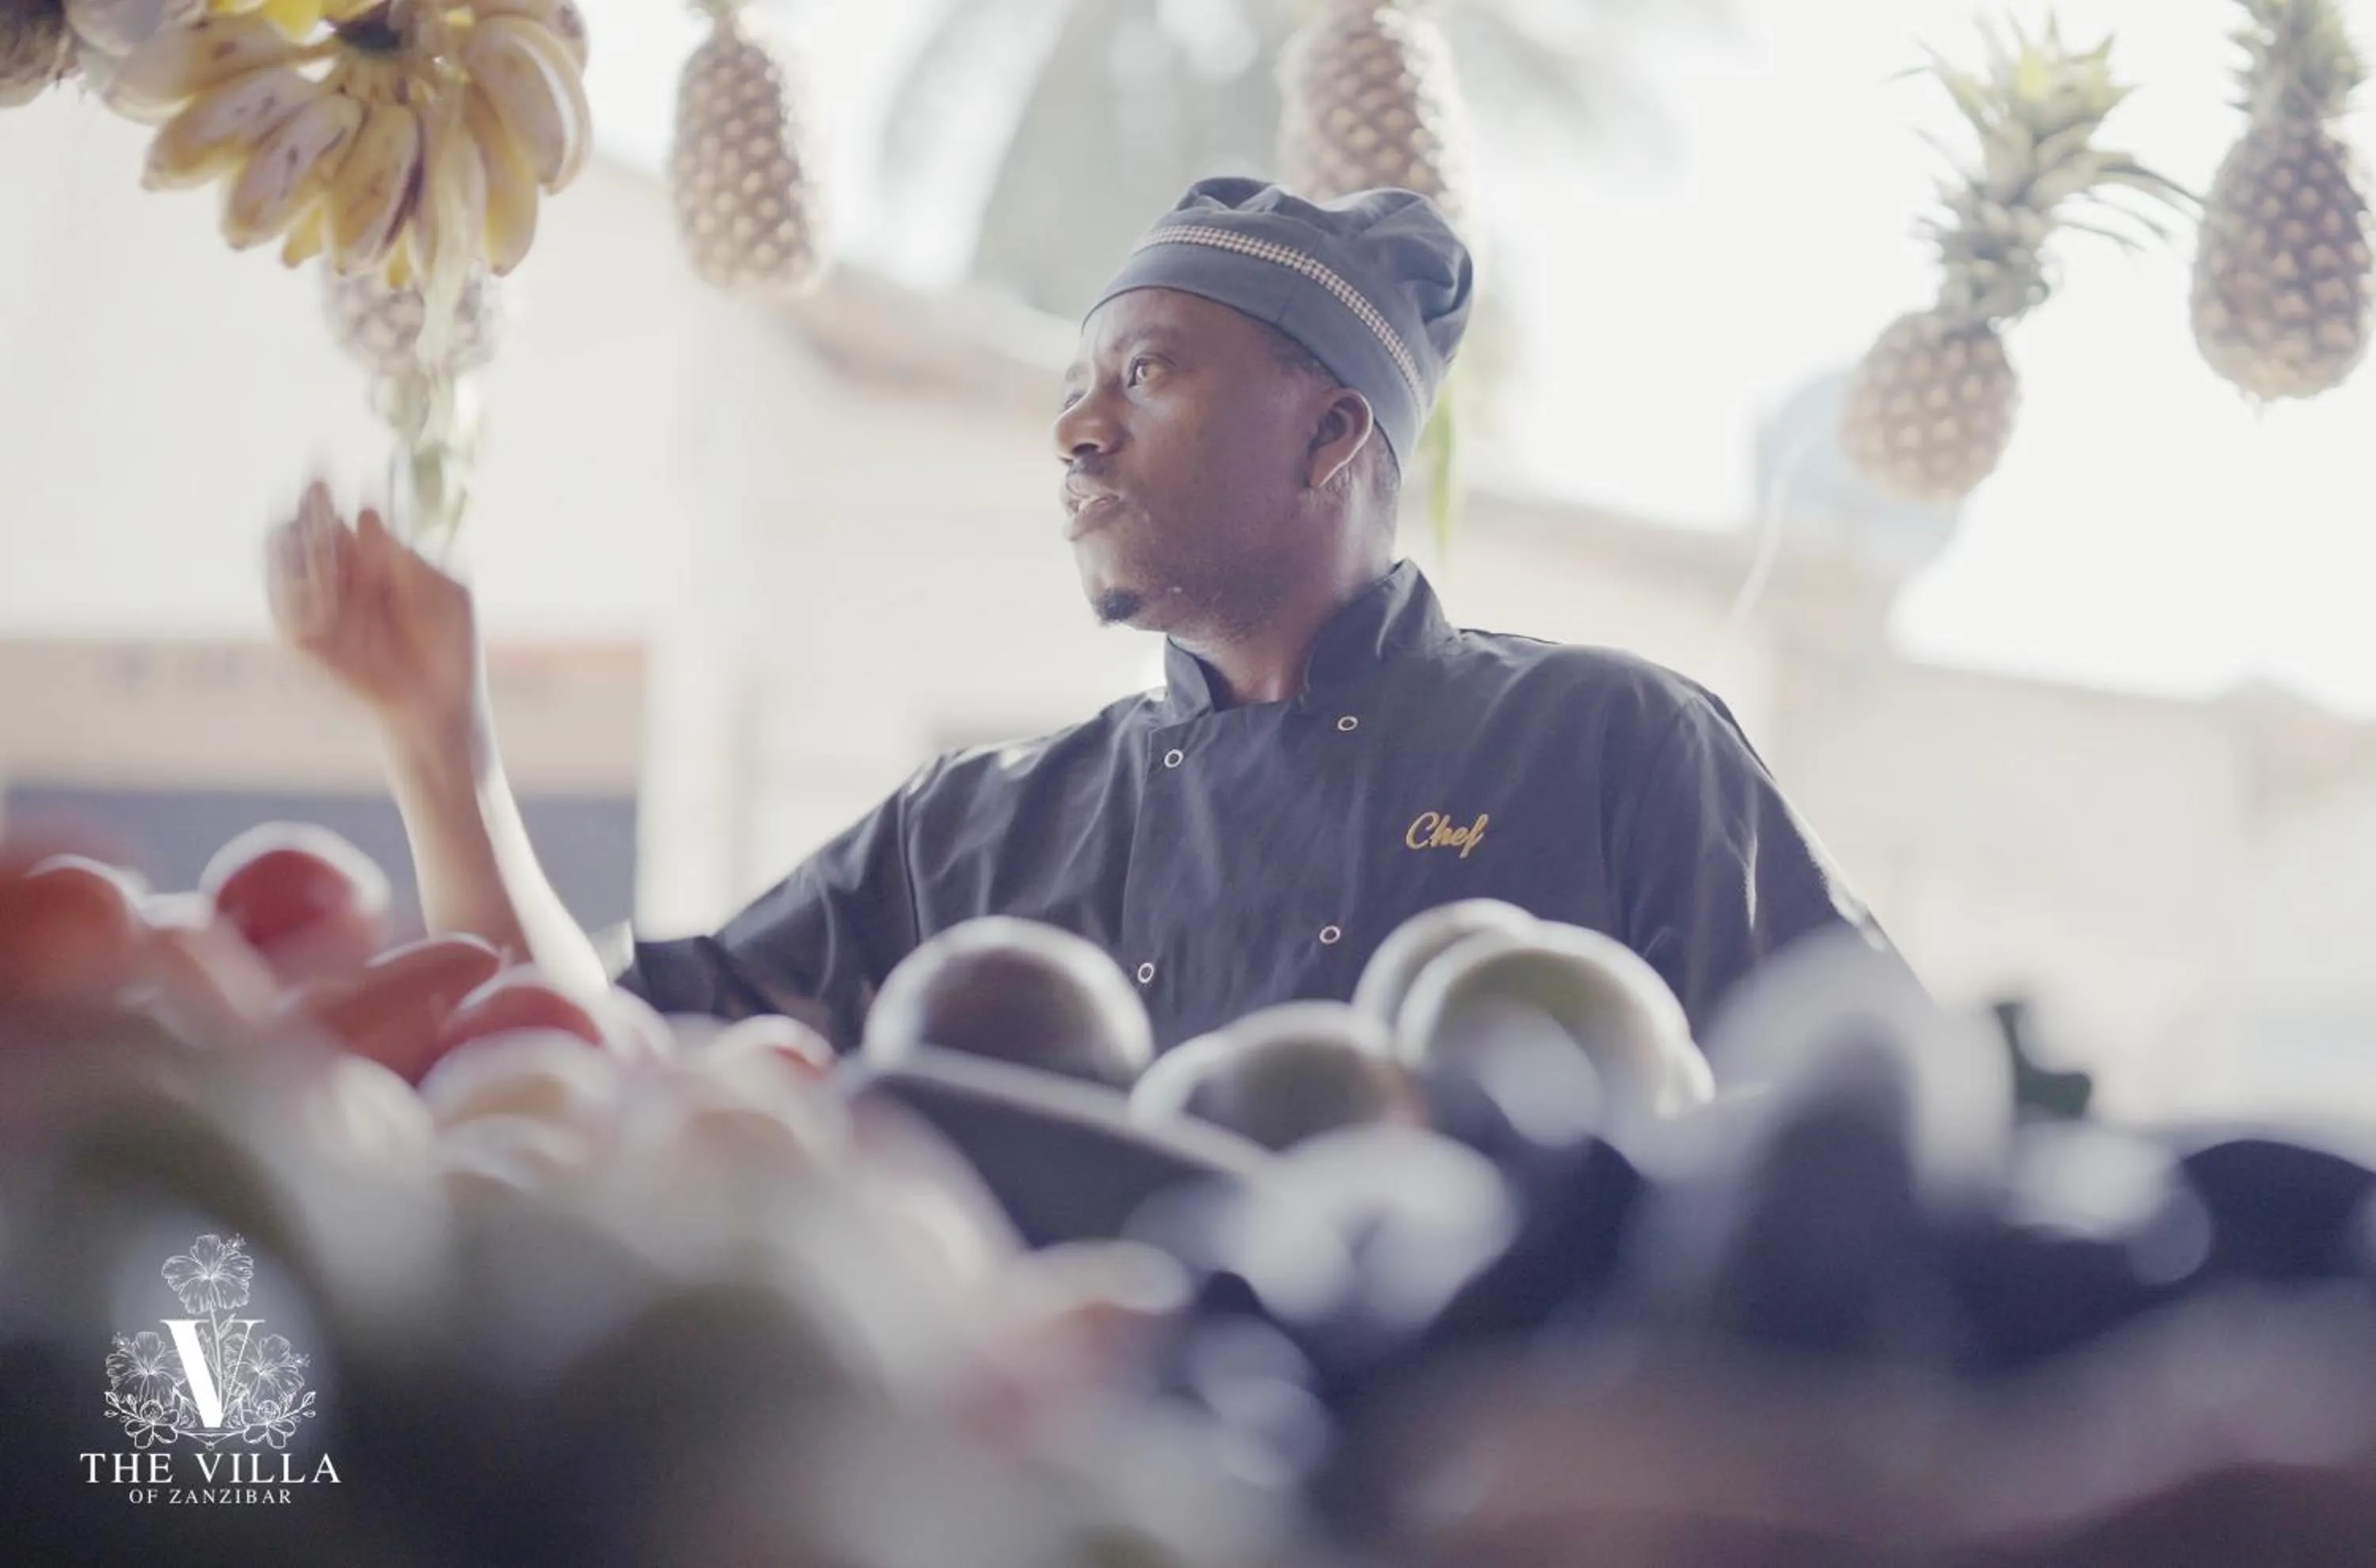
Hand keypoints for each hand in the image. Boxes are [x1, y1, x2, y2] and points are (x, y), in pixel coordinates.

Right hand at [267, 481, 480, 740]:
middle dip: (304, 514)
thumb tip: (367, 512)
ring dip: (294, 549)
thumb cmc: (450, 644)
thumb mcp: (443, 594)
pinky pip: (283, 611)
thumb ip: (406, 558)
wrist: (442, 702)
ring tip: (317, 542)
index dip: (322, 493)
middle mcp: (338, 577)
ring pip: (281, 565)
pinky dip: (293, 596)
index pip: (334, 515)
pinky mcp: (306, 641)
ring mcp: (318, 607)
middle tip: (315, 499)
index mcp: (370, 558)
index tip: (321, 473)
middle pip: (300, 531)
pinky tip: (316, 589)